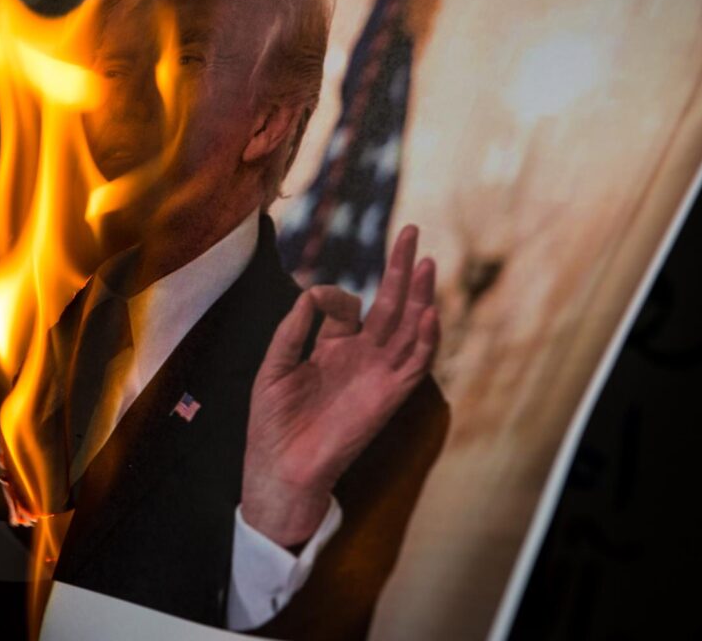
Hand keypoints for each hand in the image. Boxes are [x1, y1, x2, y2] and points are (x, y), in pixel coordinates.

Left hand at [242, 225, 439, 546]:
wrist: (281, 468)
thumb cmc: (274, 423)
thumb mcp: (274, 366)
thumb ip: (293, 329)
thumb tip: (311, 293)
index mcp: (332, 348)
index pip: (347, 307)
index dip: (335, 294)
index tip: (318, 300)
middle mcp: (360, 357)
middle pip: (389, 306)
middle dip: (400, 270)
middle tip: (411, 232)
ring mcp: (377, 374)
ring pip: (408, 328)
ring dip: (420, 296)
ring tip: (428, 262)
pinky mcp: (389, 396)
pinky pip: (414, 364)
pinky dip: (424, 339)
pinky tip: (428, 312)